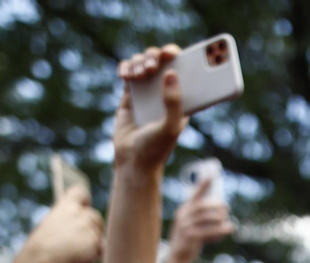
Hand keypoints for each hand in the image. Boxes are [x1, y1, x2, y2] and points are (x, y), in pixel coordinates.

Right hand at [25, 184, 103, 262]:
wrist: (43, 255)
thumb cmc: (41, 245)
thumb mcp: (50, 226)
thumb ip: (65, 222)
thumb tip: (77, 232)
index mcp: (65, 206)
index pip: (80, 192)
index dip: (85, 199)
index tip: (86, 206)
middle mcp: (79, 212)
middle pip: (95, 216)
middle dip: (94, 227)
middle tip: (86, 239)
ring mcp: (88, 225)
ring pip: (99, 234)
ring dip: (93, 243)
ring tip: (81, 253)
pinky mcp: (94, 239)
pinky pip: (101, 248)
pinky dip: (95, 255)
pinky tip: (86, 260)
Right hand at [114, 45, 185, 175]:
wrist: (133, 163)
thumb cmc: (156, 149)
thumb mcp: (170, 127)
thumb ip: (173, 102)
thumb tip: (171, 73)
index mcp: (182, 97)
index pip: (184, 68)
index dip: (178, 56)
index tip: (171, 53)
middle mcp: (165, 91)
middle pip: (161, 60)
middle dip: (155, 56)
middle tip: (152, 66)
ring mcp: (147, 91)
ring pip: (143, 62)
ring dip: (140, 61)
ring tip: (139, 73)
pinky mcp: (130, 95)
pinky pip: (128, 72)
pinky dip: (125, 67)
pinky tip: (125, 74)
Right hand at [167, 180, 234, 262]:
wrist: (178, 259)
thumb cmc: (188, 241)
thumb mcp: (191, 226)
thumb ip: (201, 217)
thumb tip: (222, 210)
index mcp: (183, 210)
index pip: (194, 194)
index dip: (203, 183)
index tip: (213, 174)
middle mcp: (182, 216)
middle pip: (202, 206)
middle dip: (216, 205)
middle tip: (227, 208)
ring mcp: (184, 226)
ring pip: (206, 218)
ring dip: (220, 219)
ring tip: (230, 223)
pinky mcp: (189, 238)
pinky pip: (207, 231)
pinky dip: (220, 230)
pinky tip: (229, 229)